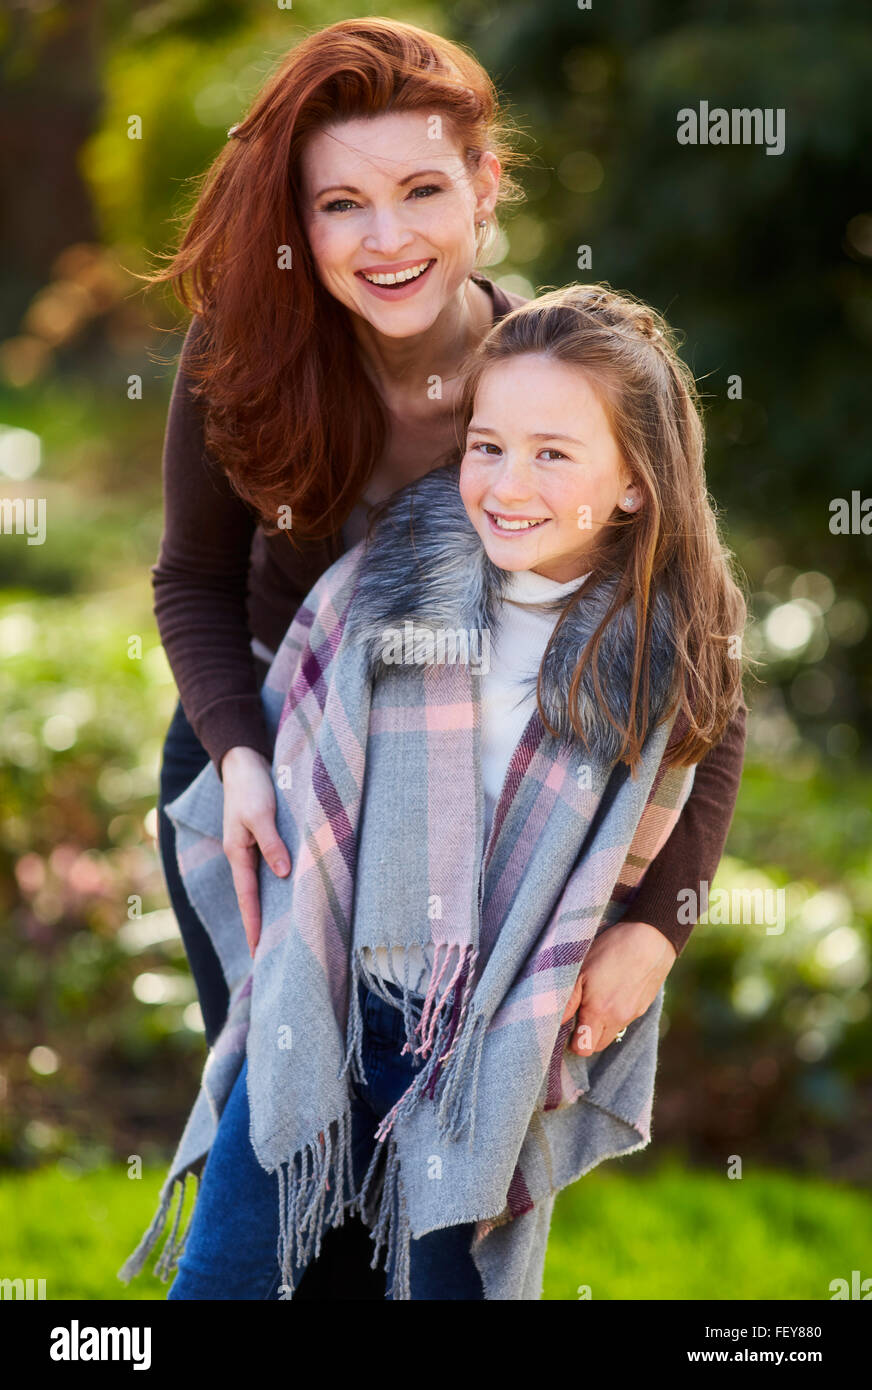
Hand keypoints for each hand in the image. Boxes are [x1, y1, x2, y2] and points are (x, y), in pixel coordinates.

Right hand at [220, 745, 290, 956]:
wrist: (245, 760)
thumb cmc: (251, 785)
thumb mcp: (261, 814)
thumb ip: (272, 843)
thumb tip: (283, 874)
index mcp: (238, 853)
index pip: (248, 898)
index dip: (253, 925)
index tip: (257, 953)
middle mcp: (243, 854)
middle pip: (252, 896)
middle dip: (258, 925)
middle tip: (268, 955)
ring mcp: (252, 846)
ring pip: (262, 883)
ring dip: (268, 907)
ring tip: (279, 934)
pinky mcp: (262, 837)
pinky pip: (269, 867)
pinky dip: (276, 885)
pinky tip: (287, 894)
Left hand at [561, 920, 676, 1055]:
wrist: (650, 938)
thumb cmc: (611, 949)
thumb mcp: (581, 969)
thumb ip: (567, 1000)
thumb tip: (556, 1022)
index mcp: (599, 1011)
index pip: (583, 1049)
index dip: (573, 1041)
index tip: (567, 1024)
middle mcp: (618, 1018)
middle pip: (597, 1045)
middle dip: (586, 1035)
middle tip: (578, 1011)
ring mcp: (632, 1014)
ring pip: (612, 1033)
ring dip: (601, 1024)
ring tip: (595, 999)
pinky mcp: (642, 1006)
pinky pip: (624, 1020)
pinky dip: (615, 1014)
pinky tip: (612, 992)